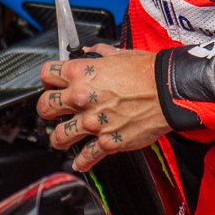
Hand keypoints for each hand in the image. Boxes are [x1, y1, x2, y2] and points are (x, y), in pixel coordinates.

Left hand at [37, 44, 169, 171]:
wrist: (168, 91)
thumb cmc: (148, 72)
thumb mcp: (121, 54)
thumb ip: (100, 53)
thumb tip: (91, 51)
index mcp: (81, 73)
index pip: (46, 74)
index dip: (48, 79)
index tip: (51, 84)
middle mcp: (81, 98)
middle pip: (45, 107)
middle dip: (46, 110)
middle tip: (51, 112)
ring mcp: (92, 122)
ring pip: (59, 136)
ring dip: (59, 138)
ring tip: (61, 139)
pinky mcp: (106, 141)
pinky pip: (86, 156)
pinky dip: (82, 162)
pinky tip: (80, 163)